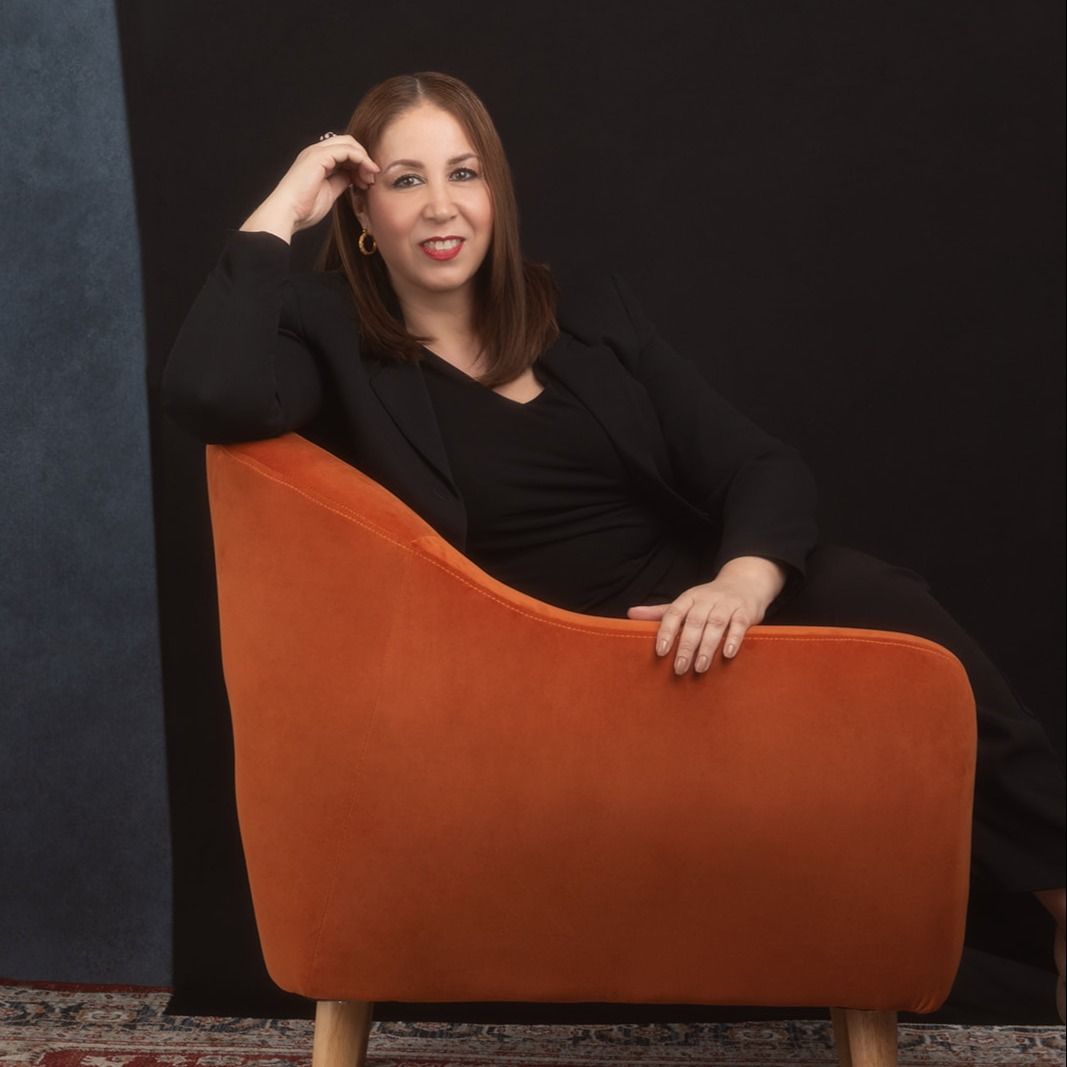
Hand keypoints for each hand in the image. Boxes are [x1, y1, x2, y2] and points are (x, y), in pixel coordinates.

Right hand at [240, 134, 380, 241]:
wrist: (288, 213)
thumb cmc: (304, 208)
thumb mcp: (330, 192)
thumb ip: (341, 181)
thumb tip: (354, 177)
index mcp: (317, 160)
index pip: (344, 151)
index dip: (360, 163)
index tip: (368, 181)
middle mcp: (316, 152)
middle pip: (348, 143)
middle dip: (364, 159)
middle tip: (372, 178)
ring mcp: (316, 152)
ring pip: (349, 143)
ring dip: (364, 159)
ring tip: (370, 178)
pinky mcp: (319, 156)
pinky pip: (347, 150)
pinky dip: (361, 160)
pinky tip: (366, 174)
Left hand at [626, 556, 786, 674]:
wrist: (745, 582)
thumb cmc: (710, 599)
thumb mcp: (685, 602)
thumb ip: (660, 612)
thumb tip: (630, 614)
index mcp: (689, 598)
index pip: (674, 613)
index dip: (666, 631)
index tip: (660, 651)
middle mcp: (706, 599)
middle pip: (693, 622)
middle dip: (686, 646)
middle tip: (679, 668)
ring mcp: (726, 604)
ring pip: (715, 624)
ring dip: (707, 646)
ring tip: (700, 667)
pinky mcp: (745, 611)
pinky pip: (739, 624)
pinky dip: (733, 639)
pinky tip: (728, 654)